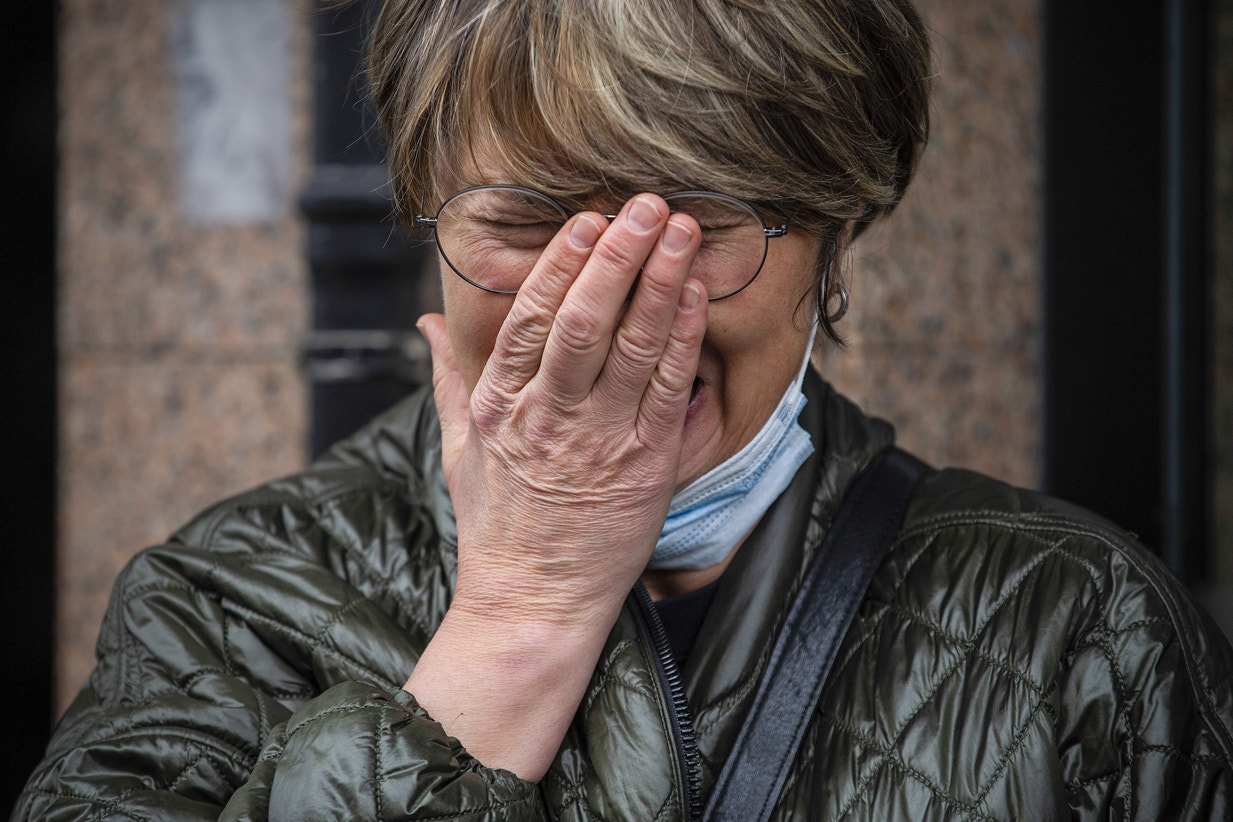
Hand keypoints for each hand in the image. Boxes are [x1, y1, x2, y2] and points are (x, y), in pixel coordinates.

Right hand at [424, 193, 706, 625]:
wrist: (532, 602)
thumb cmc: (497, 523)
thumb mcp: (458, 447)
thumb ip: (447, 377)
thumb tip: (426, 323)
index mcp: (501, 404)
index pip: (531, 319)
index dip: (561, 264)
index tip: (586, 220)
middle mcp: (548, 415)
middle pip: (584, 320)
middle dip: (618, 256)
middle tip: (646, 206)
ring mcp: (599, 439)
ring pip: (631, 347)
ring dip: (660, 282)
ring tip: (682, 230)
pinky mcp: (643, 465)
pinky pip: (665, 391)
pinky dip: (681, 340)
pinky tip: (694, 295)